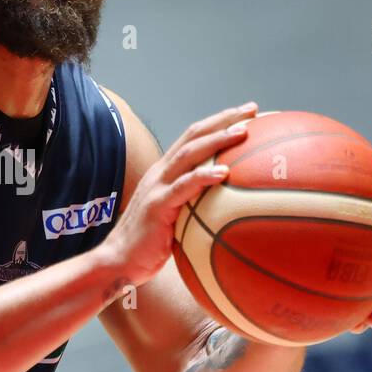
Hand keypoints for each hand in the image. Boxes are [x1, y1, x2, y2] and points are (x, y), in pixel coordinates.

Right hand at [100, 101, 257, 288]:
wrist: (119, 261)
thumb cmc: (151, 245)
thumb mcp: (177, 218)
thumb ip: (195, 205)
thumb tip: (228, 208)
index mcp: (166, 172)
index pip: (194, 137)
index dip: (220, 121)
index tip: (248, 113)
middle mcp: (161, 172)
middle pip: (194, 135)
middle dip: (224, 119)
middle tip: (253, 110)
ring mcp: (157, 186)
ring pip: (189, 154)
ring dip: (218, 139)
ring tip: (244, 132)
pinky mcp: (156, 205)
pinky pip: (183, 187)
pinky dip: (204, 177)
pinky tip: (224, 173)